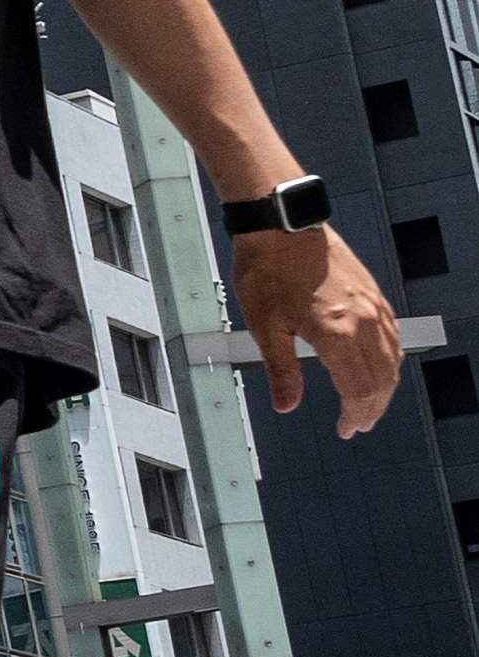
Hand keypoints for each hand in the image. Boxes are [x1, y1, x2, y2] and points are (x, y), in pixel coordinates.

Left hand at [228, 225, 401, 437]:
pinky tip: (381, 365)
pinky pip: (393, 335)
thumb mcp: (264, 327)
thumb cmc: (267, 271)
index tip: (346, 429)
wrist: (281, 227)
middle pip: (382, 378)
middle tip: (359, 424)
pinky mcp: (373, 293)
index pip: (358, 389)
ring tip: (371, 403)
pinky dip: (391, 359)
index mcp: (336, 334)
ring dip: (385, 385)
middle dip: (372, 407)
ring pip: (392, 358)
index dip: (355, 414)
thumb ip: (281, 370)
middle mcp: (363, 322)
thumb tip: (286, 404)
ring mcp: (372, 306)